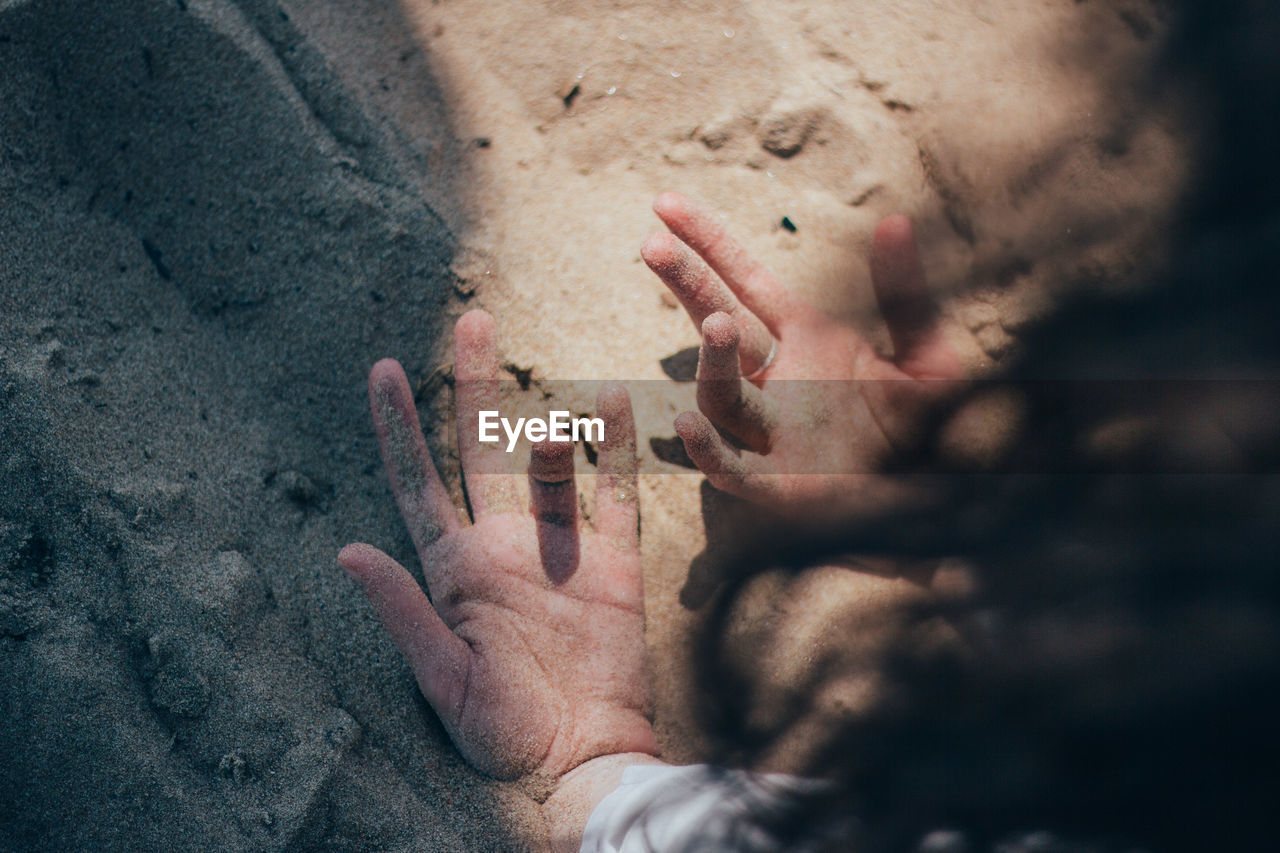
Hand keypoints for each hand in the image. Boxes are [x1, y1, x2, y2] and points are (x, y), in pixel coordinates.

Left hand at [338, 311, 659, 836]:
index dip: (399, 426)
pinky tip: (610, 404)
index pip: (420, 483)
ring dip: (549, 438)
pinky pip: (616, 495)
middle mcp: (505, 547)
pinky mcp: (615, 565)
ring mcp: (562, 551)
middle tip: (473, 321)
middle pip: (484, 451)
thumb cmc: (504, 735)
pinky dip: (614, 450)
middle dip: (475, 387)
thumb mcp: (442, 678)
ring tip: (549, 428)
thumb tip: (345, 549)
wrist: (584, 760)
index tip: (380, 367)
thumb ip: (402, 611)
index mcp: (455, 569)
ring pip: (551, 468)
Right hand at [642, 192, 962, 515]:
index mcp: (809, 339)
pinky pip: (734, 469)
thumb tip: (895, 221)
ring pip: (723, 395)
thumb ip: (907, 297)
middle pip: (717, 324)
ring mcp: (775, 434)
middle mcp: (780, 381)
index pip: (745, 280)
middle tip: (651, 244)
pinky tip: (688, 421)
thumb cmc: (933, 433)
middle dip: (686, 283)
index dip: (707, 242)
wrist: (949, 507)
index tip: (666, 204)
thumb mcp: (929, 357)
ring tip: (718, 323)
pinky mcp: (784, 487)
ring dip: (714, 360)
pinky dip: (709, 450)